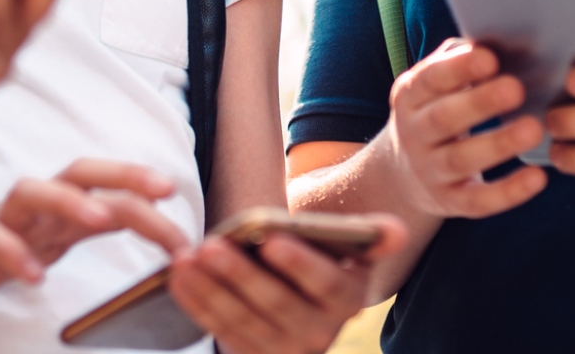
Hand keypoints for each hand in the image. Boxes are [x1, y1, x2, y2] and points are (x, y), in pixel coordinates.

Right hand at [0, 160, 186, 316]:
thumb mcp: (49, 236)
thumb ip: (90, 223)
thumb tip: (144, 212)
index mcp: (56, 205)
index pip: (103, 181)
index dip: (139, 183)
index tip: (178, 195)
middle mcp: (32, 206)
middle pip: (77, 172)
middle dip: (121, 175)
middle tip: (160, 191)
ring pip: (31, 193)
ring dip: (67, 201)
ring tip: (99, 218)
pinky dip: (14, 256)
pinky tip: (35, 277)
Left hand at [168, 217, 406, 353]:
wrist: (305, 295)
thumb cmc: (325, 257)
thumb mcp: (352, 248)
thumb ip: (371, 235)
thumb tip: (396, 231)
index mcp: (348, 299)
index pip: (325, 283)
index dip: (300, 263)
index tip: (272, 238)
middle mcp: (320, 333)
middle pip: (277, 305)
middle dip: (241, 275)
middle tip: (211, 244)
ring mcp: (285, 349)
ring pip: (243, 320)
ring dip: (211, 290)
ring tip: (187, 257)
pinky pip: (220, 330)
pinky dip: (197, 303)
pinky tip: (178, 277)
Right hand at [381, 39, 547, 218]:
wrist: (402, 172)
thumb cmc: (436, 110)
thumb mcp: (435, 86)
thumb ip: (459, 62)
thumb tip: (500, 38)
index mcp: (410, 95)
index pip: (430, 79)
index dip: (458, 69)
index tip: (490, 58)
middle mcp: (414, 133)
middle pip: (444, 119)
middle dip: (479, 103)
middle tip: (516, 88)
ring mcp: (429, 171)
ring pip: (460, 160)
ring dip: (497, 144)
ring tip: (534, 129)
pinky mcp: (450, 202)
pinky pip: (477, 201)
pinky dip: (508, 192)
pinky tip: (538, 177)